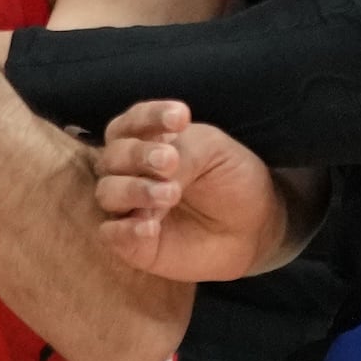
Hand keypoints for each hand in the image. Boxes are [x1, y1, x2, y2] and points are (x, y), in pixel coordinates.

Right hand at [89, 99, 292, 281]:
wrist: (253, 227)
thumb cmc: (229, 180)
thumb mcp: (214, 152)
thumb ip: (183, 152)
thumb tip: (156, 175)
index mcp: (148, 141)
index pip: (132, 123)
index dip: (150, 117)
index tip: (181, 118)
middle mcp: (131, 172)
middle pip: (113, 157)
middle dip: (139, 155)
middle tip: (170, 160)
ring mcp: (128, 208)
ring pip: (107, 193)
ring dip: (135, 190)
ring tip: (171, 194)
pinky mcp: (132, 243)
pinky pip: (111, 234)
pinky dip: (126, 230)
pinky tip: (151, 227)